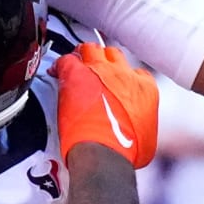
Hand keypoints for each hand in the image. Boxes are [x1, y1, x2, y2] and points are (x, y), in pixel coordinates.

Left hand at [51, 44, 158, 168]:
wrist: (106, 153)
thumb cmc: (126, 152)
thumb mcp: (147, 140)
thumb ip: (142, 126)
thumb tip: (136, 132)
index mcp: (144, 89)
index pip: (136, 73)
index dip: (124, 78)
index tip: (116, 85)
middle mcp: (124, 75)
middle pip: (113, 55)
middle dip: (103, 60)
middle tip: (93, 70)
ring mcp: (100, 72)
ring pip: (92, 50)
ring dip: (83, 55)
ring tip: (76, 64)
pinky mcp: (77, 75)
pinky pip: (67, 59)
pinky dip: (61, 64)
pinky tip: (56, 72)